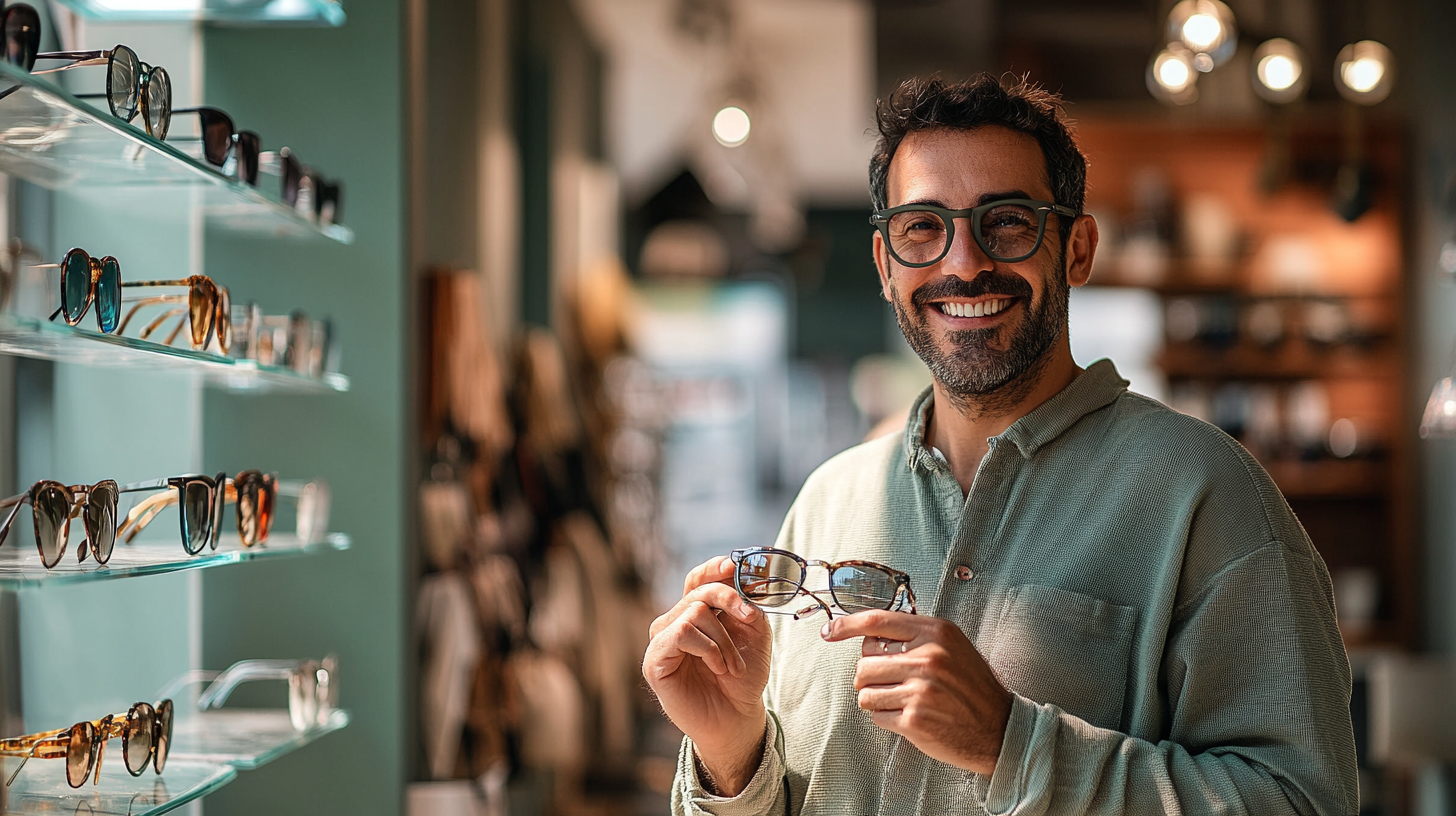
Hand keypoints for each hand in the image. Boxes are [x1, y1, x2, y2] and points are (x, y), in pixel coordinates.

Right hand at [644, 556, 772, 794]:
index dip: (713, 568)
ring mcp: (663, 639)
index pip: (698, 578)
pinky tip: (717, 667)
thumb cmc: (742, 678)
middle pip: (699, 590)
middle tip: (749, 619)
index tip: (733, 566)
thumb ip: (749, 606)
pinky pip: (681, 633)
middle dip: (729, 599)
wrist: (736, 717)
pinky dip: (708, 648)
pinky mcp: (655, 659)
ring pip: (693, 612)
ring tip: (731, 665)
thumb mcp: (755, 635)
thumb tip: (745, 583)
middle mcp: (676, 621)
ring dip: (722, 639)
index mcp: (697, 612)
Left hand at [821, 611, 1010, 775]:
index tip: (830, 632)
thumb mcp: (952, 647)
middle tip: (893, 683)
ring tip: (902, 701)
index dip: (847, 626)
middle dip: (870, 676)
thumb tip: (868, 636)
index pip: (877, 621)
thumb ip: (915, 636)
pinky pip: (877, 715)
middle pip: (864, 662)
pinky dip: (887, 718)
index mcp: (936, 633)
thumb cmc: (972, 687)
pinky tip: (910, 716)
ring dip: (876, 699)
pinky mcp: (914, 720)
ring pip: (865, 691)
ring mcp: (920, 690)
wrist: (1000, 729)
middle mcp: (927, 658)